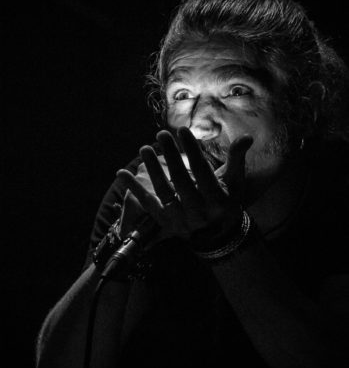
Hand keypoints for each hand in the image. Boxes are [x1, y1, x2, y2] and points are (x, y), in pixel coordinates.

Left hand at [116, 127, 252, 249]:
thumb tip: (246, 137)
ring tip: (144, 148)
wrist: (217, 236)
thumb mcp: (235, 184)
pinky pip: (147, 204)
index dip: (192, 150)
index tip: (182, 131)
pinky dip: (133, 188)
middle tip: (161, 134)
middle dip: (171, 156)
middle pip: (181, 180)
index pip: (203, 172)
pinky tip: (121, 173)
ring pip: (163, 191)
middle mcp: (199, 212)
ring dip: (152, 169)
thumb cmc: (226, 203)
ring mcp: (180, 219)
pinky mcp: (164, 222)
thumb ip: (237, 160)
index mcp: (218, 201)